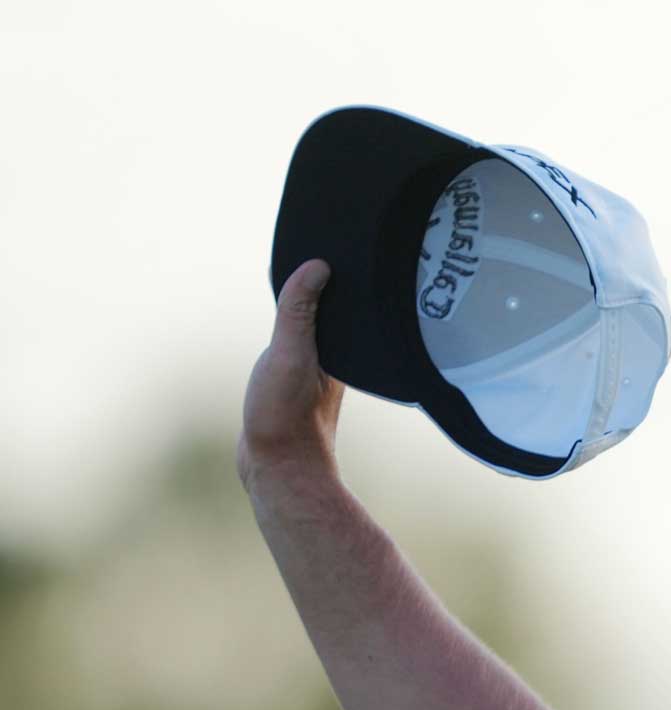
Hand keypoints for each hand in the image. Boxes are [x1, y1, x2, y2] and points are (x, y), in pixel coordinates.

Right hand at [238, 259, 345, 488]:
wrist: (278, 468)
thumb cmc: (287, 416)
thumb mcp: (291, 355)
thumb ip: (301, 313)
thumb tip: (320, 267)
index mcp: (344, 347)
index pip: (347, 297)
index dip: (344, 269)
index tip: (345, 235)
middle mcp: (338, 356)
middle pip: (336, 308)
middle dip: (333, 280)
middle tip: (328, 238)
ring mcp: (317, 368)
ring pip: (318, 325)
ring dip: (313, 301)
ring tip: (310, 266)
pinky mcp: (298, 380)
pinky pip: (300, 341)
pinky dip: (296, 324)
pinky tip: (289, 315)